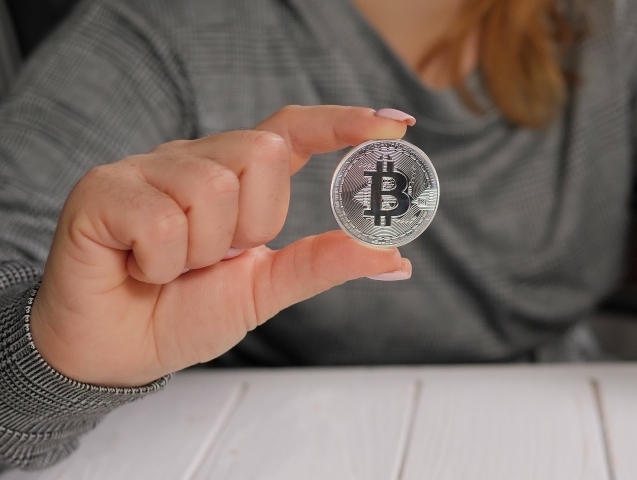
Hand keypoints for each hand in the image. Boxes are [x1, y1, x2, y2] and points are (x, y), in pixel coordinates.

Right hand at [29, 106, 414, 386]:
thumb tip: (394, 255)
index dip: (341, 124)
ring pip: (212, 188)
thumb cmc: (185, 313)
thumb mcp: (266, 289)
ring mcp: (146, 169)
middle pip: (261, 152)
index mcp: (235, 178)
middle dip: (253, 223)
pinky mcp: (103, 189)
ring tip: (172, 268)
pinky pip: (161, 220)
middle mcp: (194, 161)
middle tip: (217, 258)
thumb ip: (323, 263)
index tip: (396, 125)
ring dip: (201, 251)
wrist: (117, 353)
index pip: (291, 130)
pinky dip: (159, 263)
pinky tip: (139, 269)